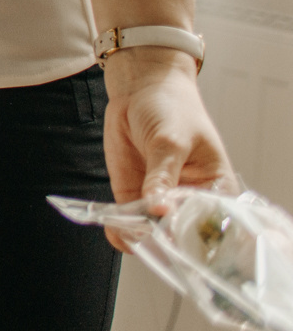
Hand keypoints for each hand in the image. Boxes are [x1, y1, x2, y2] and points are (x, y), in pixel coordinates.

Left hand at [102, 48, 235, 249]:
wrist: (140, 89)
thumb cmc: (171, 108)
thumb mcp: (170, 140)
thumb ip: (163, 175)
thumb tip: (159, 206)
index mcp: (216, 190)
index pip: (212, 224)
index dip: (195, 237)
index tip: (177, 240)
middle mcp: (189, 202)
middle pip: (181, 235)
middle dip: (165, 241)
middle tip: (149, 236)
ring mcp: (160, 201)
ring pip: (152, 234)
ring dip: (140, 237)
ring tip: (129, 231)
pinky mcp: (133, 195)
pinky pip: (128, 222)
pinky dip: (120, 229)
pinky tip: (115, 228)